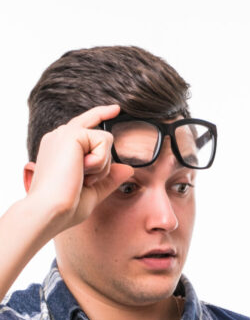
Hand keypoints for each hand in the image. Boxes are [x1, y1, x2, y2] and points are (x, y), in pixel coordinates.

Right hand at [23, 104, 133, 233]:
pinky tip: (82, 171)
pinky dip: (100, 161)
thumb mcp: (93, 192)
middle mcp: (60, 137)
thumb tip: (128, 168)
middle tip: (83, 182)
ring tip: (81, 177)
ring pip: (105, 139)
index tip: (117, 109)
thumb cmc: (65, 207)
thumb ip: (109, 179)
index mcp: (60, 149)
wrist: (50, 210)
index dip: (101, 115)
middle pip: (99, 133)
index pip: (84, 126)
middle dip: (102, 163)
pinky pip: (104, 141)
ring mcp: (64, 134)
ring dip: (102, 166)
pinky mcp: (72, 134)